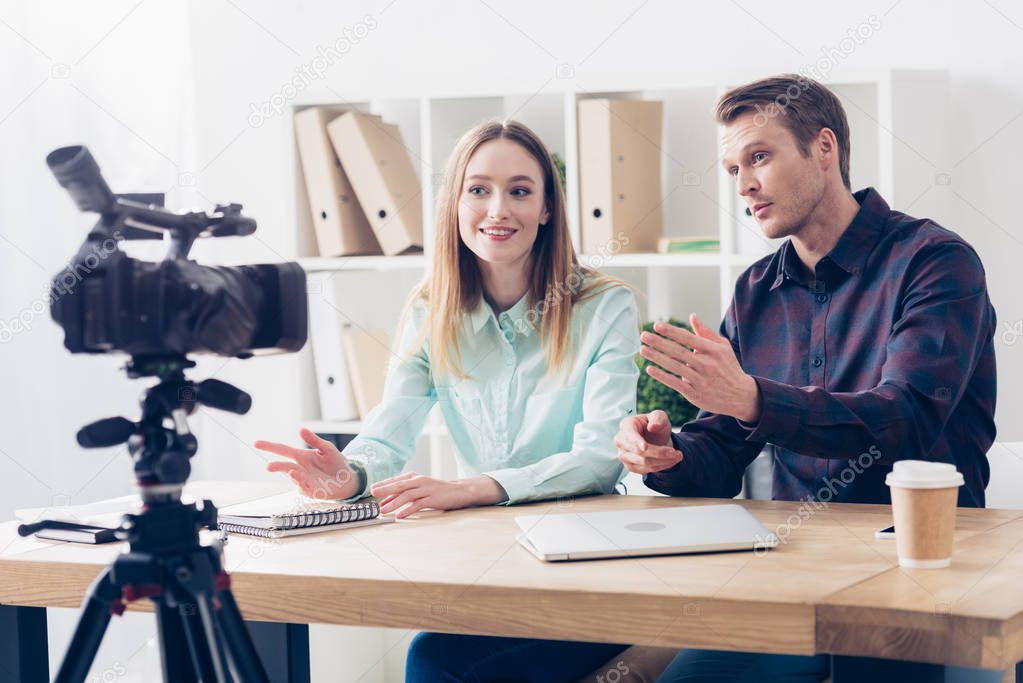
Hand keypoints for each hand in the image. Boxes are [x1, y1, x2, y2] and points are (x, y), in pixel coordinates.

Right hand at [254, 428, 360, 499]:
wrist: (349, 478)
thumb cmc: (336, 462)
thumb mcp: (326, 448)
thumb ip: (314, 440)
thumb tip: (301, 429)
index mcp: (301, 456)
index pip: (282, 450)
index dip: (270, 447)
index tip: (257, 443)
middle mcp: (299, 468)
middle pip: (284, 466)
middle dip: (276, 466)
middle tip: (269, 466)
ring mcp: (304, 480)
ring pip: (293, 478)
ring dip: (292, 475)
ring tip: (292, 470)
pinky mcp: (311, 491)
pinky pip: (303, 488)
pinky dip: (302, 484)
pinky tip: (301, 479)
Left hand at [370, 474, 504, 518]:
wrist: (458, 491)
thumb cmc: (435, 490)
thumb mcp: (418, 488)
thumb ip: (403, 494)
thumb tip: (385, 502)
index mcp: (414, 477)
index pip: (396, 480)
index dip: (384, 484)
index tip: (372, 489)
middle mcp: (419, 481)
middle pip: (399, 485)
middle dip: (386, 489)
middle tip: (374, 494)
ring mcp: (426, 489)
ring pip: (407, 495)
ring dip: (394, 503)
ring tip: (384, 510)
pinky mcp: (433, 499)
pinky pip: (418, 505)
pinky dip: (408, 510)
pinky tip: (400, 515)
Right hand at [615, 410, 682, 473]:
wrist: (654, 437)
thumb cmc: (654, 425)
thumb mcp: (659, 416)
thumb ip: (658, 418)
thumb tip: (652, 427)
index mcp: (626, 425)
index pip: (629, 436)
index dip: (637, 442)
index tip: (645, 447)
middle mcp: (621, 441)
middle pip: (639, 452)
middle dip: (660, 453)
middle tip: (677, 452)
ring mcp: (623, 455)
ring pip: (643, 463)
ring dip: (663, 462)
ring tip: (677, 456)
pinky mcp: (630, 466)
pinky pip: (645, 470)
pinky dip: (660, 467)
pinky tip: (670, 461)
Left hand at [639, 313, 760, 421]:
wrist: (741, 396)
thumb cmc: (729, 367)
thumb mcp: (723, 348)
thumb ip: (706, 332)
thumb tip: (692, 316)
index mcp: (713, 350)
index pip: (688, 338)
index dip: (671, 331)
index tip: (656, 325)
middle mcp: (707, 364)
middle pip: (678, 351)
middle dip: (659, 342)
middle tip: (643, 335)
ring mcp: (701, 380)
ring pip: (675, 367)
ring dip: (657, 357)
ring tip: (642, 349)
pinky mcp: (696, 394)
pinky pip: (676, 383)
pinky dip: (662, 376)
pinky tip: (650, 369)